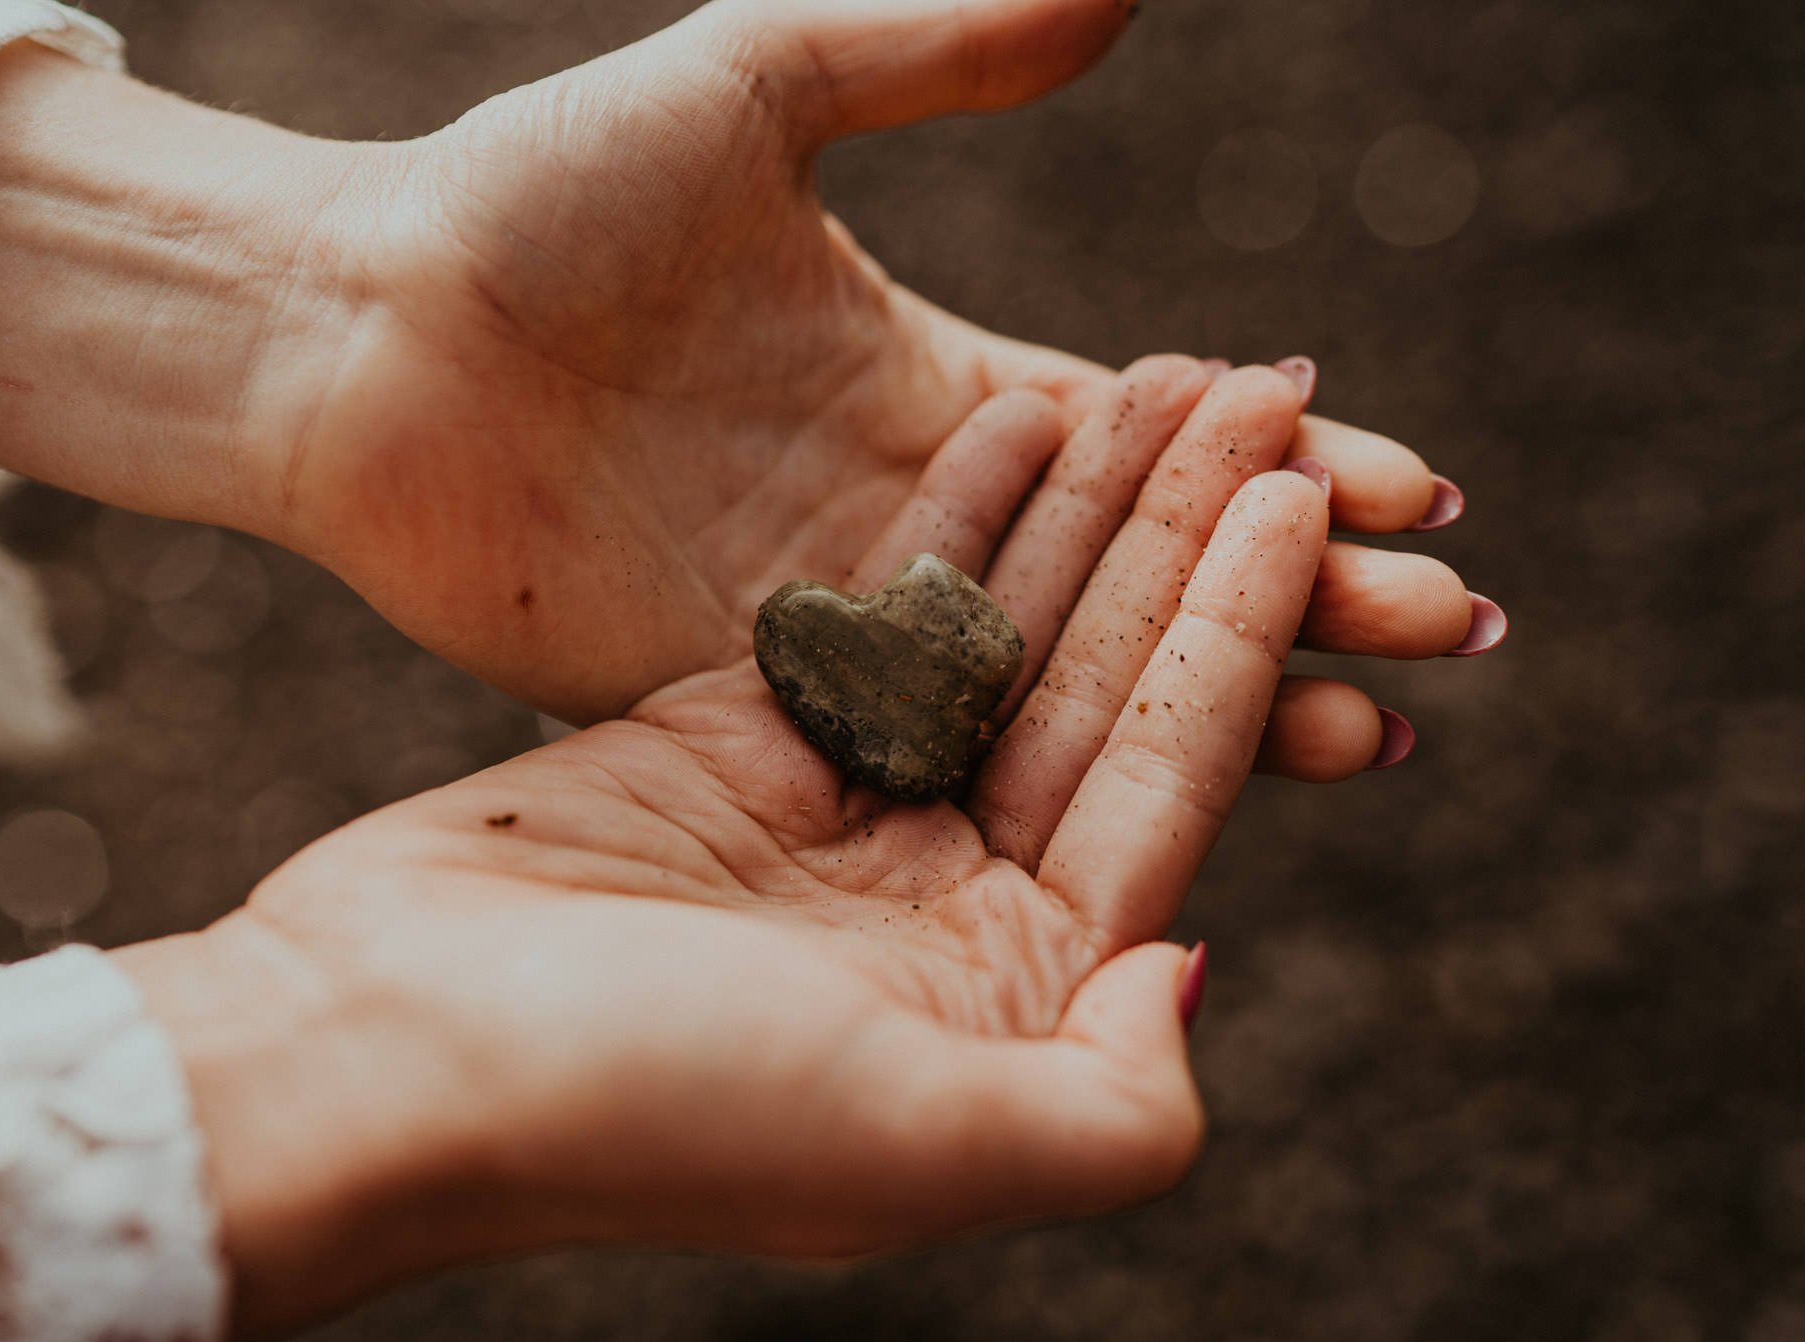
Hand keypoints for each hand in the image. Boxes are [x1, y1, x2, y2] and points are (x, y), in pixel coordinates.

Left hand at [0, 3, 1486, 723]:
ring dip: (1215, 705)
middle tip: (1452, 635)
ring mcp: (834, 625)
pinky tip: (1161, 804)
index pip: (1148, 441)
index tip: (1420, 484)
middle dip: (1296, 599)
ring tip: (1371, 738)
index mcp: (930, 383)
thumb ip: (937, 48)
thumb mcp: (756, 87)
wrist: (352, 334)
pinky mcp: (748, 709)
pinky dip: (1046, 775)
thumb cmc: (534, 199)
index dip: (1282, 463)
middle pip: (1140, 574)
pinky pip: (929, 752)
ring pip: (1061, 684)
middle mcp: (908, 518)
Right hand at [116, 366, 1448, 1341]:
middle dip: (1181, 542)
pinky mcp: (738, 745)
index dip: (1243, 636)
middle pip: (1096, 689)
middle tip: (1255, 388)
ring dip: (1084, 510)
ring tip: (1159, 374)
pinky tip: (1019, 411)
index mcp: (1007, 995)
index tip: (1305, 498)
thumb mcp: (911, 1146)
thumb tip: (1198, 963)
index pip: (1164, 785)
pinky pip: (874, 610)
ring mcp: (842, 820)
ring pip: (999, 635)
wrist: (372, 1048)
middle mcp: (941, 908)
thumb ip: (1106, 1103)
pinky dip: (949, 518)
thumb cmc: (635, 1111)